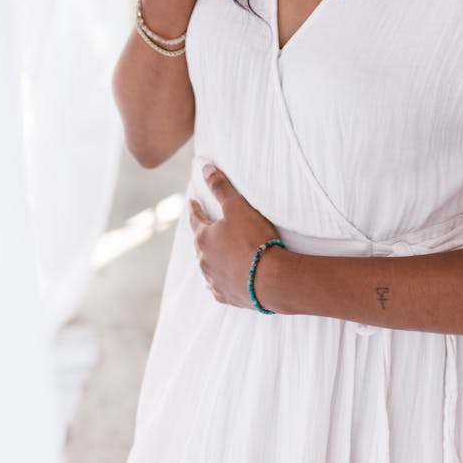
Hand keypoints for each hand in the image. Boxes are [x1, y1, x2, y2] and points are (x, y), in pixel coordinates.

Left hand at [189, 165, 282, 308]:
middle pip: (200, 244)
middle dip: (202, 234)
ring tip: (211, 254)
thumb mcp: (237, 206)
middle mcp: (205, 260)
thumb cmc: (252, 239)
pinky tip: (216, 282)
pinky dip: (217, 281)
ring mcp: (215, 280)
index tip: (192, 202)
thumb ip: (220, 186)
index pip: (196, 219)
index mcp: (204, 238)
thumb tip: (204, 166)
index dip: (195, 208)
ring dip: (209, 258)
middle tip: (203, 226)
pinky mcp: (228, 296)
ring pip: (207, 267)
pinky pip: (217, 287)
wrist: (269, 278)